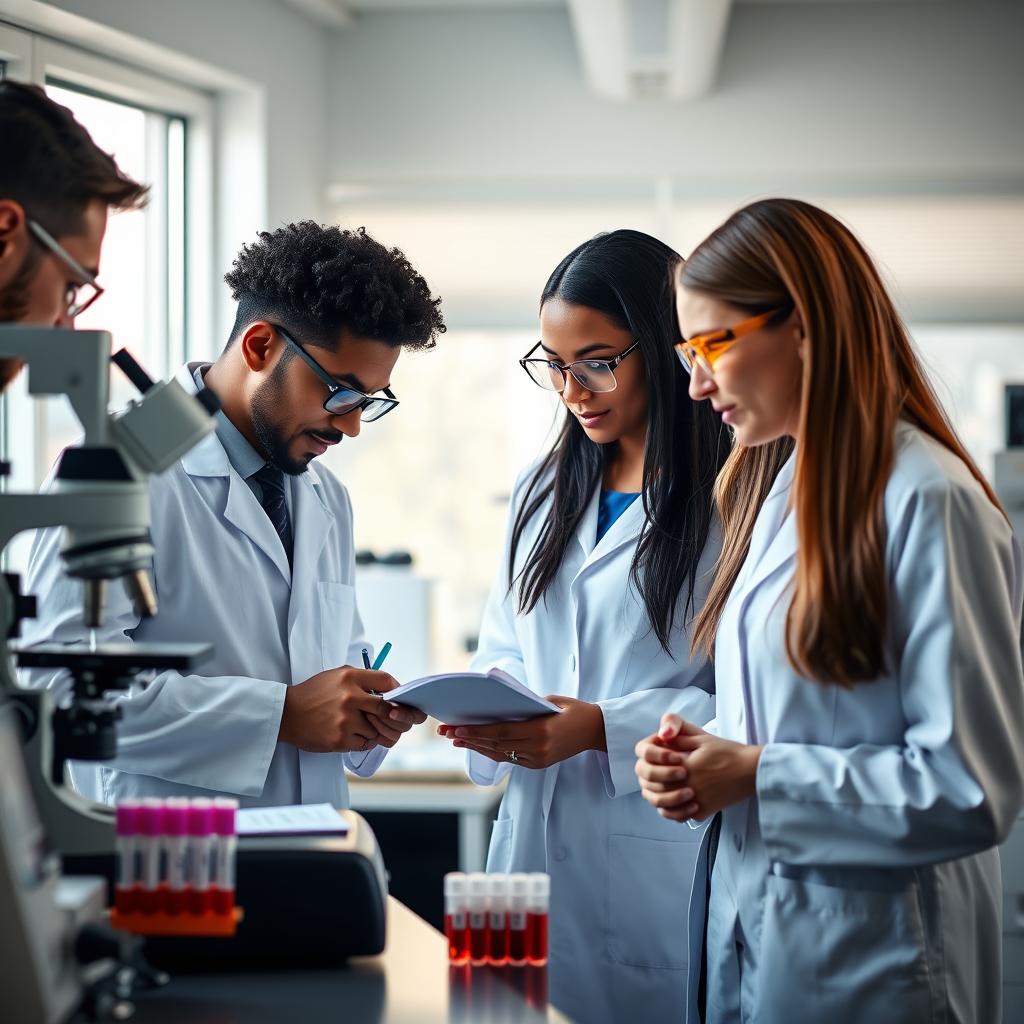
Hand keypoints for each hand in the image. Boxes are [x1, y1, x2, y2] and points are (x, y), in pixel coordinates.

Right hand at [279, 666, 422, 752]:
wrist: (286, 714)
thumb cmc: (314, 694)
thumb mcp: (337, 676)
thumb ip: (363, 680)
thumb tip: (391, 690)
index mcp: (350, 677)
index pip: (387, 681)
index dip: (397, 690)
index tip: (399, 698)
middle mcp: (350, 697)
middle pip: (389, 709)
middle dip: (399, 717)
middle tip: (403, 720)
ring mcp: (345, 720)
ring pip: (377, 730)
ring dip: (376, 731)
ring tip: (364, 727)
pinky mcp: (340, 740)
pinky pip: (365, 743)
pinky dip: (363, 741)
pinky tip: (352, 735)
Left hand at [436, 696, 605, 769]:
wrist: (596, 731)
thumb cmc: (575, 710)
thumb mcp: (552, 701)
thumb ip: (527, 705)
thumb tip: (500, 705)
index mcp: (542, 731)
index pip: (501, 732)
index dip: (477, 731)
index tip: (457, 728)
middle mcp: (538, 749)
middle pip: (496, 744)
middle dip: (469, 738)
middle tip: (447, 732)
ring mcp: (538, 759)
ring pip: (500, 754)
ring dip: (476, 746)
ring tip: (455, 740)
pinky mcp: (538, 764)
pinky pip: (509, 758)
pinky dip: (491, 751)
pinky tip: (477, 745)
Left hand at [635, 714, 761, 821]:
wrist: (751, 770)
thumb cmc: (728, 752)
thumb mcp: (702, 740)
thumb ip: (679, 740)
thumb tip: (662, 738)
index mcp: (685, 766)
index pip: (655, 771)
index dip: (654, 766)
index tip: (659, 762)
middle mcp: (689, 785)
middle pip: (657, 790)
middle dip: (654, 783)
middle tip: (658, 777)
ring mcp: (696, 800)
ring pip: (666, 806)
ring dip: (661, 799)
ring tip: (664, 790)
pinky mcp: (705, 811)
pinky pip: (681, 816)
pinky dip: (675, 811)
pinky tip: (677, 802)